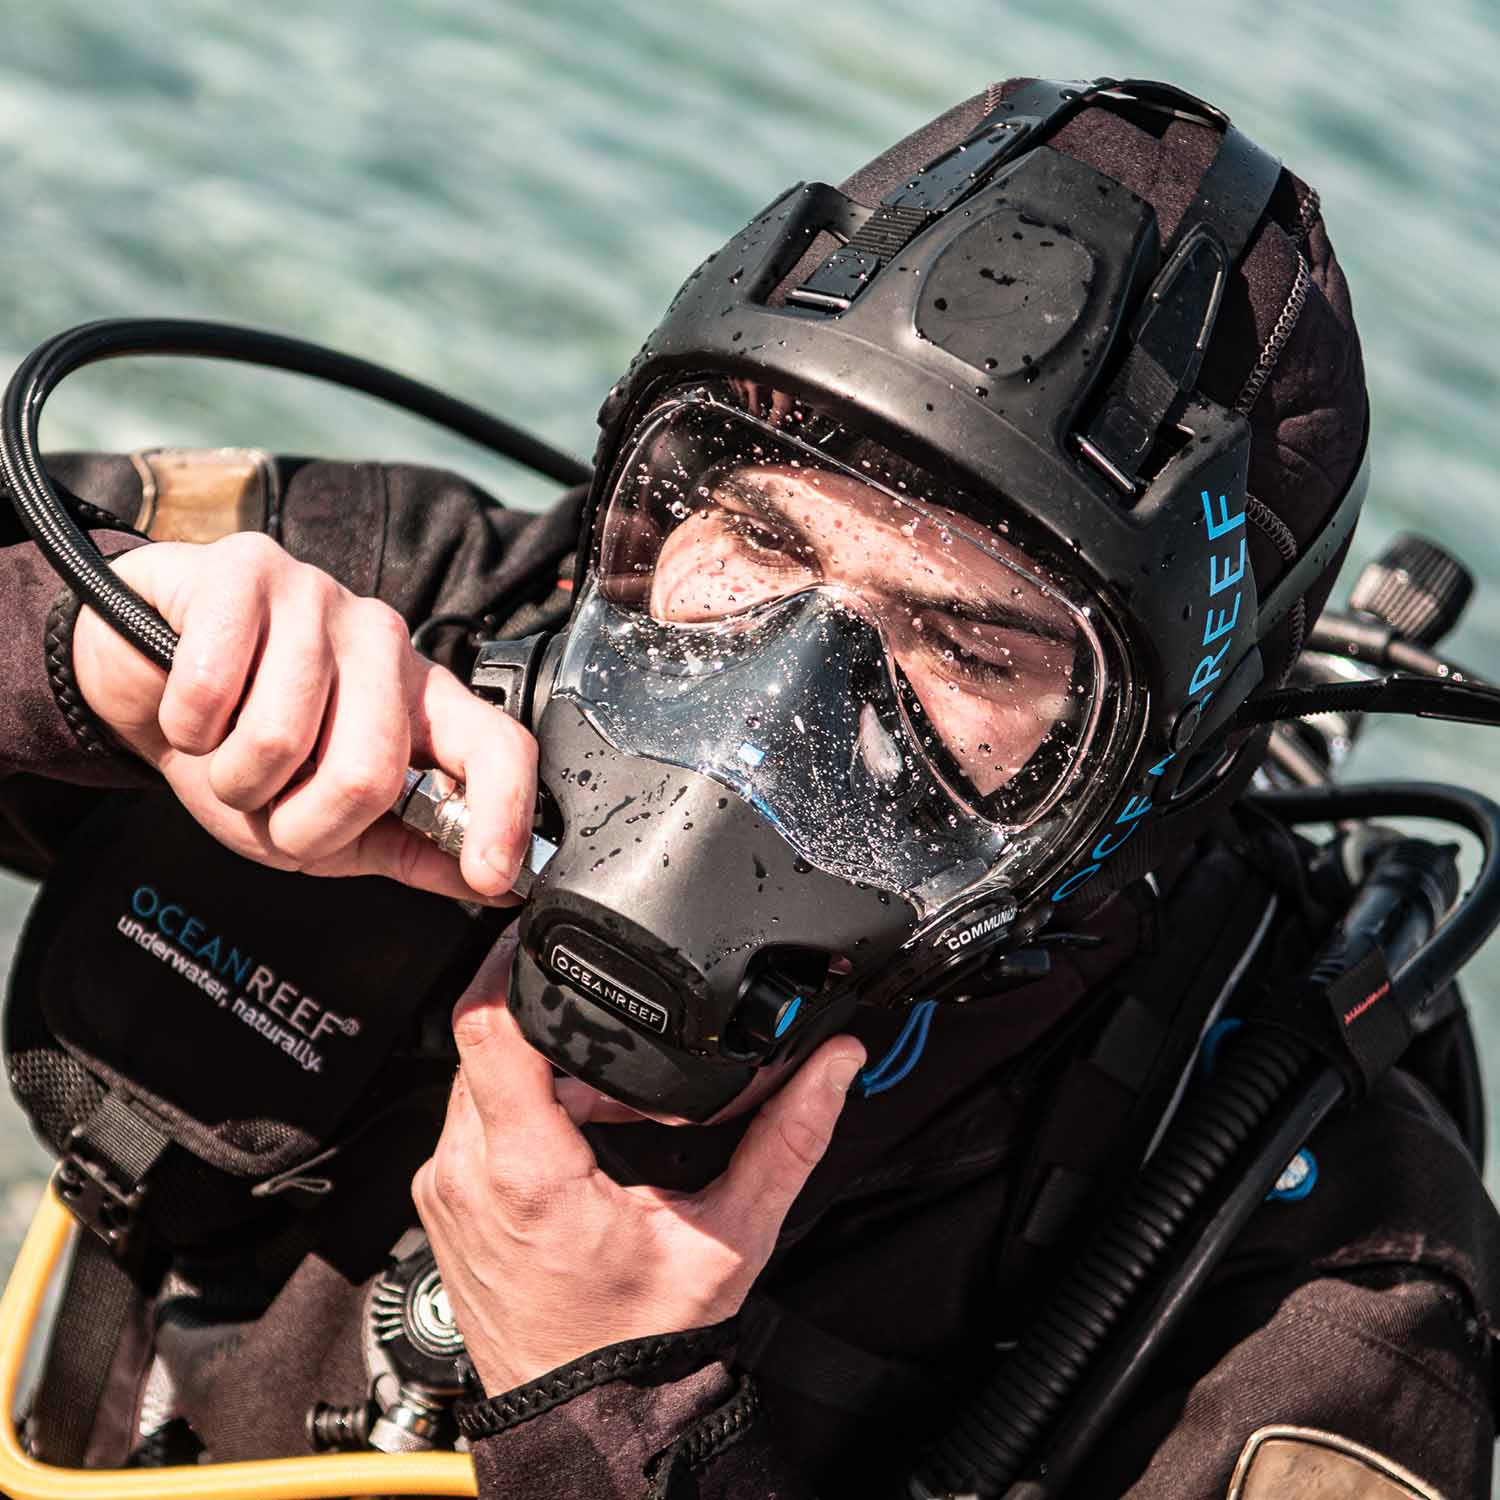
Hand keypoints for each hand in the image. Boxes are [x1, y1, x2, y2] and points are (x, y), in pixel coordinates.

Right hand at [72, 534, 534, 903]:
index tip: (491, 874)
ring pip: (281, 738)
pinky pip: (213, 689)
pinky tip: (192, 706)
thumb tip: (496, 885)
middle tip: (270, 806)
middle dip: (301, 825)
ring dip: (231, 778)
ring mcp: (321, 597)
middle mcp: (386, 642)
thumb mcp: (327, 821)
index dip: (504, 812)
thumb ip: (410, 847)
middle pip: (369, 771)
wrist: (141, 679)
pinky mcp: (249, 569)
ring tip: (224, 749)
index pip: (497, 745)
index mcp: (421, 702)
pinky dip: (184, 726)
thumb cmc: (241, 749)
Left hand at [412, 939, 865, 1393]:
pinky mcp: (442, 1203)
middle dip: (555, 1019)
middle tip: (619, 1030)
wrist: (580, 1415)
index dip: (511, 962)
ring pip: (477, 1077)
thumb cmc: (637, 1342)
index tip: (541, 930)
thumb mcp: (729, 1237)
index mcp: (530, 1170)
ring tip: (612, 1096)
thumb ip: (785, 1142)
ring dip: (541, 1065)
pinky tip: (579, 1134)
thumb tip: (831, 1067)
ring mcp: (445, 1190)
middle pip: (489, 1041)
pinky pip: (470, 1120)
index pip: (490, 1027)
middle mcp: (467, 1173)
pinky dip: (521, 1107)